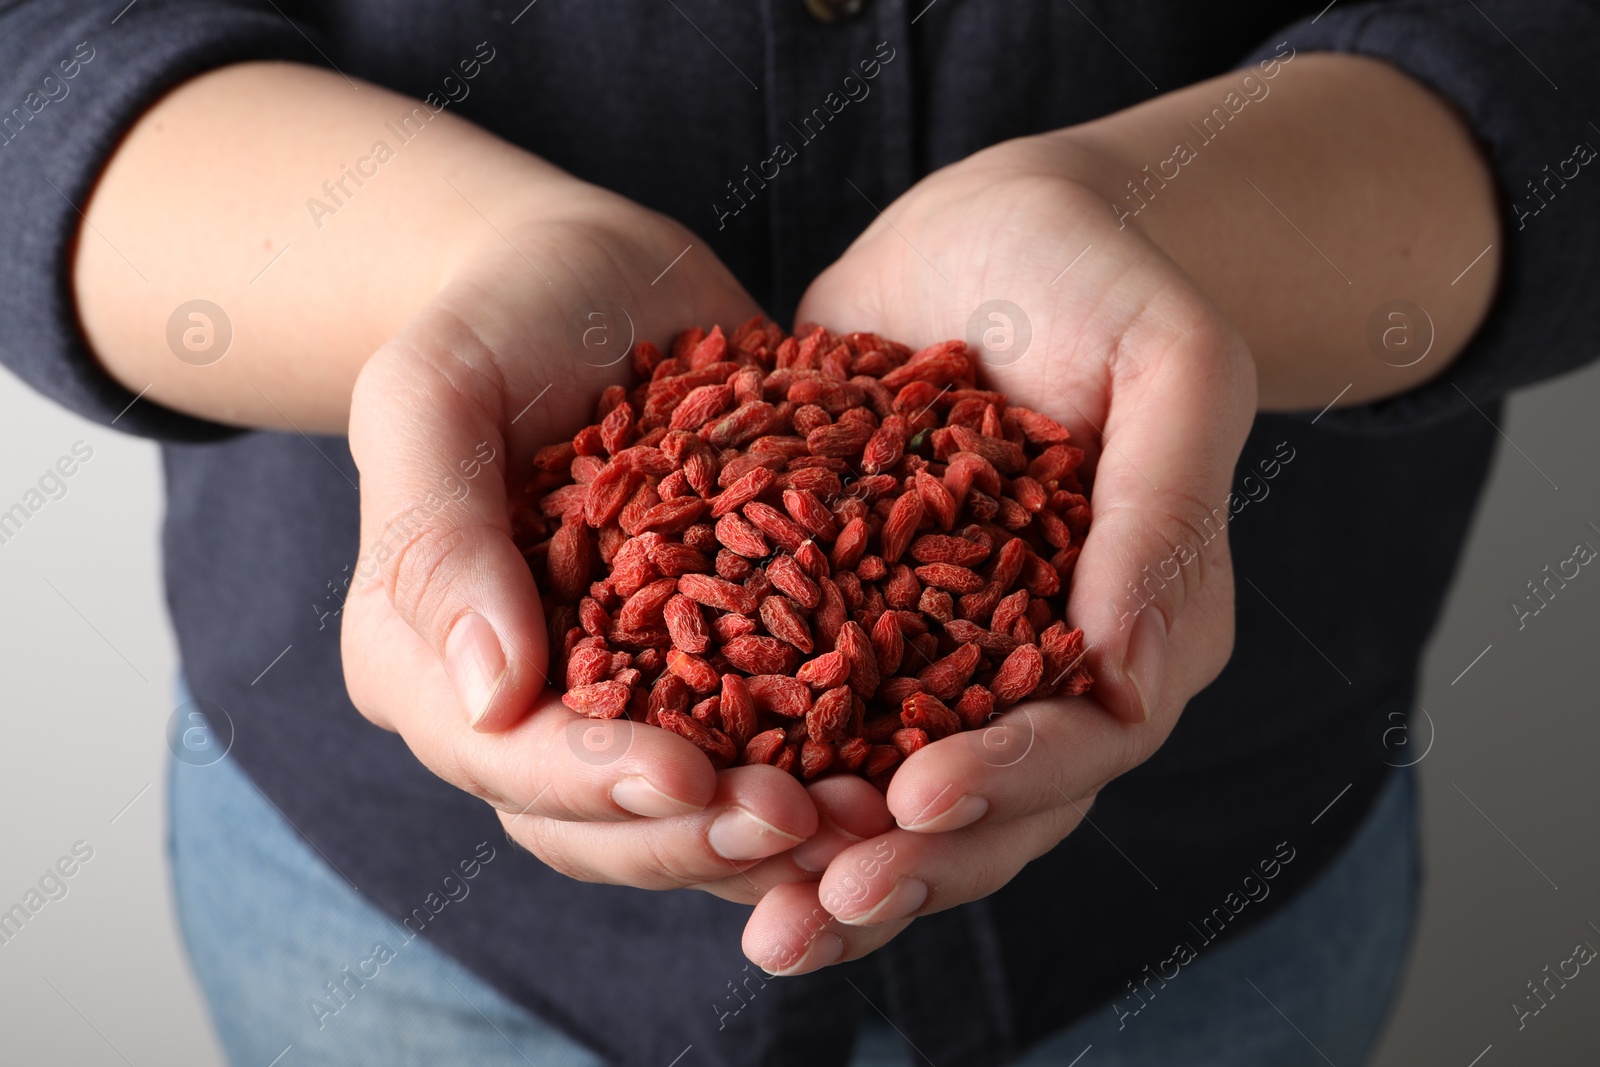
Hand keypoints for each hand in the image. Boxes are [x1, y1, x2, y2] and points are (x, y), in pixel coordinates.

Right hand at [343, 190, 878, 899]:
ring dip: (772, 836)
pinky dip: (819, 773)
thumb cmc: (499, 315)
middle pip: (597, 824)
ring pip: (683, 817)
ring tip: (875, 819)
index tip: (693, 779)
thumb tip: (490, 697)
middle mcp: (518, 706)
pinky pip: (758, 751)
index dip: (594, 783)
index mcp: (423, 661)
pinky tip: (900, 767)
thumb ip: (435, 534)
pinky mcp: (706, 671)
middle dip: (699, 837)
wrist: (598, 283)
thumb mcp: (435, 389)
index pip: (503, 759)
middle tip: (812, 822)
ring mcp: (619, 695)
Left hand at [740, 135, 1256, 972]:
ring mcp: (953, 657)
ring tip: (756, 922)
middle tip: (808, 910)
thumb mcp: (1170, 359)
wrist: (994, 231)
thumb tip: (1128, 670)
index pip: (1090, 740)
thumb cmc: (1101, 276)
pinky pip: (822, 727)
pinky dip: (773, 779)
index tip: (914, 798)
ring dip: (831, 863)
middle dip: (907, 865)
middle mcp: (1051, 668)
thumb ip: (1167, 504)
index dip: (1010, 779)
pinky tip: (695, 815)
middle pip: (994, 809)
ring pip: (902, 796)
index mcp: (1146, 625)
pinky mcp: (864, 626)